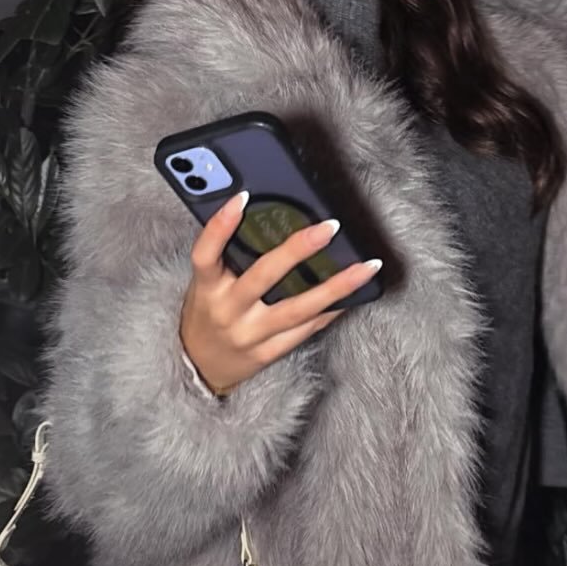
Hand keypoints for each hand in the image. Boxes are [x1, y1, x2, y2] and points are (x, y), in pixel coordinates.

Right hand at [179, 191, 382, 395]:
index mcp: (206, 288)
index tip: (242, 198)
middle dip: (297, 250)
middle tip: (329, 227)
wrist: (200, 367)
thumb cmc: (208, 314)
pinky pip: (306, 330)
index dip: (220, 226)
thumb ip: (227, 259)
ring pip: (298, 309)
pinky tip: (355, 295)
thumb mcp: (206, 285)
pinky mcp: (269, 352)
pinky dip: (332, 310)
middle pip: (263, 277)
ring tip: (367, 267)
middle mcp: (227, 311)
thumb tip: (264, 219)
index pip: (206, 253)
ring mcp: (250, 335)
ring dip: (336, 287)